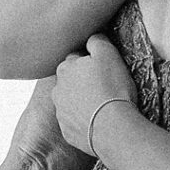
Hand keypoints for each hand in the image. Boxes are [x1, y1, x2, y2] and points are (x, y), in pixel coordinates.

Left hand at [52, 36, 136, 157]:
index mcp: (65, 69)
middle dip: (82, 81)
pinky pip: (76, 122)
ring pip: (71, 102)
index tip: (103, 67)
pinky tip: (100, 120)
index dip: (90, 61)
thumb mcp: (108, 54)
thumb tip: (92, 37)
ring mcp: (61, 113)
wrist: (112, 127)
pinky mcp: (68, 132)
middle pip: (70, 81)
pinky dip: (85, 120)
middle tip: (104, 86)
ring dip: (82, 101)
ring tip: (103, 105)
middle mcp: (57, 90)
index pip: (75, 58)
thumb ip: (96, 41)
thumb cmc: (112, 88)